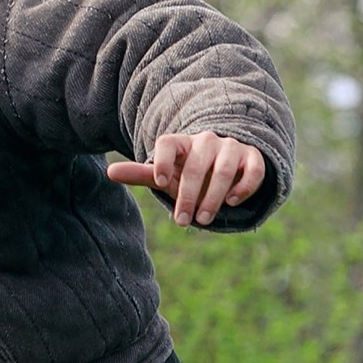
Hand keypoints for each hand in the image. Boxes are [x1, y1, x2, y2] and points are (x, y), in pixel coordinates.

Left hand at [106, 131, 265, 226]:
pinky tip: (232, 202)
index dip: (163, 161)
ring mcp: (231, 148)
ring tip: (204, 220)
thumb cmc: (187, 173)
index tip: (160, 182)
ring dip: (214, 196)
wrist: (224, 167)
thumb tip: (109, 171)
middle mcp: (207, 141)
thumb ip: (141, 174)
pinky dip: (244, 187)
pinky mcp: (253, 157)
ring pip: (225, 170)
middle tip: (182, 222)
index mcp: (181, 143)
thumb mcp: (165, 175)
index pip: (167, 144)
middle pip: (197, 165)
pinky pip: (254, 169)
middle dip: (189, 196)